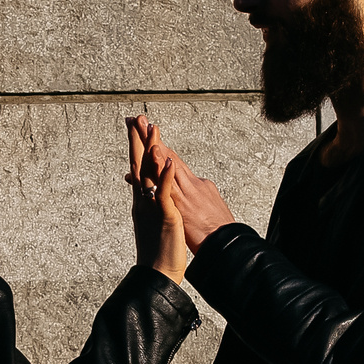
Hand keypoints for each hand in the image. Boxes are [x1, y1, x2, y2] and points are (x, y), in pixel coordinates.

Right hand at [127, 116, 186, 282]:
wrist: (156, 273)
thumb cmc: (156, 253)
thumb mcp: (149, 223)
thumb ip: (145, 207)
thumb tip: (141, 198)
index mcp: (142, 201)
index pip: (137, 168)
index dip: (135, 146)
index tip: (133, 127)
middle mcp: (143, 200)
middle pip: (139, 164)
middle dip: (138, 139)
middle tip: (136, 117)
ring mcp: (153, 206)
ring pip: (151, 173)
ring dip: (152, 149)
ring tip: (153, 127)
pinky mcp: (166, 215)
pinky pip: (165, 192)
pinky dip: (167, 175)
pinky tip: (168, 160)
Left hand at [137, 119, 236, 250]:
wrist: (225, 245)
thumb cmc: (215, 230)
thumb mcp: (205, 206)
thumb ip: (194, 194)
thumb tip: (188, 188)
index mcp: (195, 184)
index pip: (173, 160)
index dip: (159, 145)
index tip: (146, 131)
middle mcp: (190, 184)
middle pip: (167, 155)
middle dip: (151, 137)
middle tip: (138, 119)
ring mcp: (186, 192)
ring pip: (167, 163)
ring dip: (153, 144)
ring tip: (142, 127)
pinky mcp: (183, 203)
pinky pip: (169, 182)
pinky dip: (162, 166)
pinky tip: (154, 153)